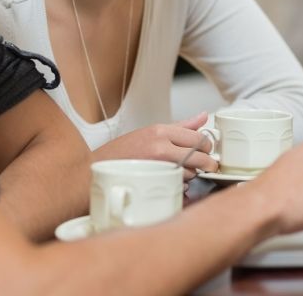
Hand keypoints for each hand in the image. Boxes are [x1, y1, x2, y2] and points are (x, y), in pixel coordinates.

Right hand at [93, 112, 217, 179]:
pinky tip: (172, 182)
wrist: (96, 171)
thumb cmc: (122, 153)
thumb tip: (203, 116)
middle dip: (206, 162)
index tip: (206, 150)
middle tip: (205, 165)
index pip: (198, 137)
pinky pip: (181, 186)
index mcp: (160, 131)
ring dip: (192, 175)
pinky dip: (182, 186)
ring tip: (179, 172)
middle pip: (200, 155)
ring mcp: (158, 166)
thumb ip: (181, 126)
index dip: (207, 145)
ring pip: (192, 173)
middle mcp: (160, 147)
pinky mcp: (156, 184)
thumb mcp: (151, 132)